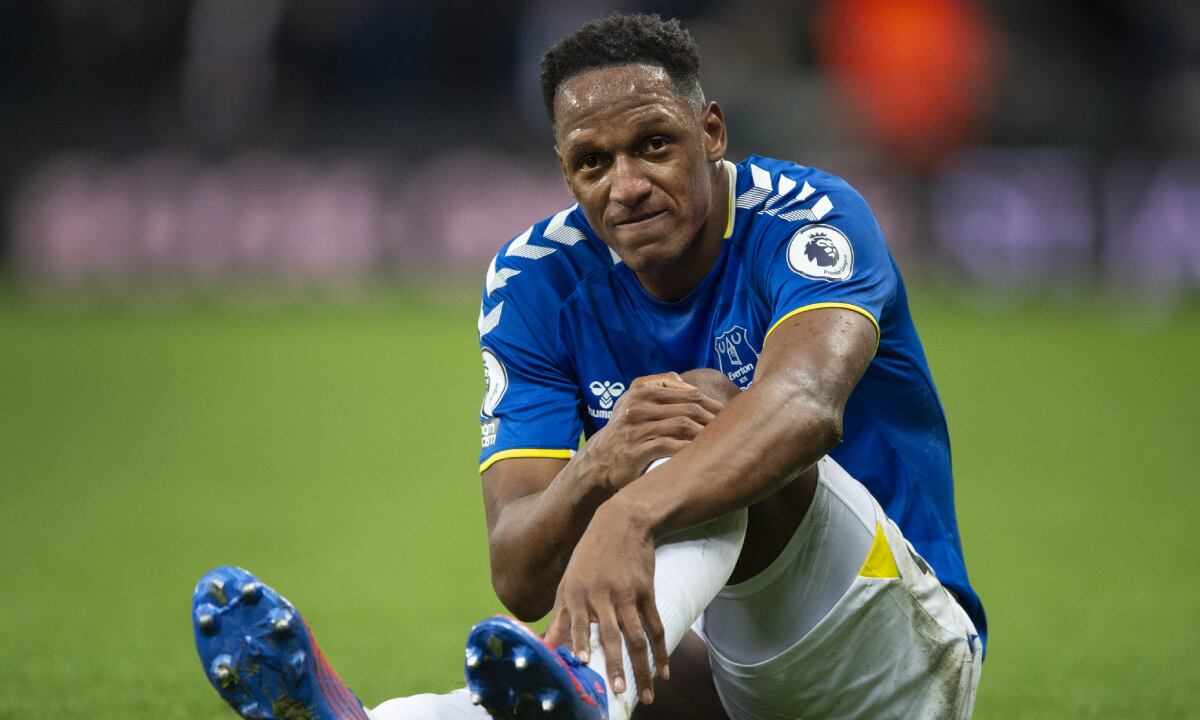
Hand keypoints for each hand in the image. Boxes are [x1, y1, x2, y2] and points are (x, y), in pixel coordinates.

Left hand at [545, 500, 667, 704]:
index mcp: (577, 593)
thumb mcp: (568, 580)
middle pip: (611, 636)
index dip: (581, 642)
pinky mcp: (647, 592)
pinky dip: (660, 650)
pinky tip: (663, 670)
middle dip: (616, 665)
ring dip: (642, 667)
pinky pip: (655, 627)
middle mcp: (602, 595)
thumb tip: (546, 644)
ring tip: (647, 692)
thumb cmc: (590, 555)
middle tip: (620, 691)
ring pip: (637, 637)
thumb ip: (560, 615)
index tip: (583, 663)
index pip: (579, 623)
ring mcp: (627, 595)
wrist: (623, 523)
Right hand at [579, 372, 723, 490]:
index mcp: (640, 391)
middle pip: (688, 407)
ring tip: (720, 440)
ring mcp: (637, 428)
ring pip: (682, 425)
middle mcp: (638, 406)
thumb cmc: (624, 430)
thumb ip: (656, 386)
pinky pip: (671, 446)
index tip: (727, 412)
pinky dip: (690, 449)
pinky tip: (702, 454)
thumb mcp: (633, 401)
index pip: (686, 392)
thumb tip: (684, 381)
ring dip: (705, 432)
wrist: (600, 461)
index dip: (710, 402)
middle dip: (712, 417)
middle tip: (731, 427)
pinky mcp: (638, 450)